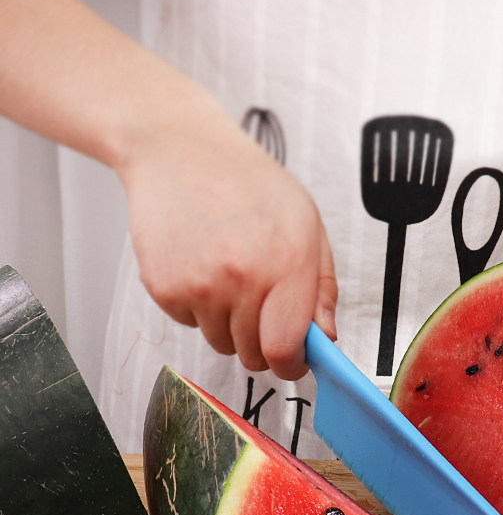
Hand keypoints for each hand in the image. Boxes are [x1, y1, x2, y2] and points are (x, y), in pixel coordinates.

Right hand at [117, 97, 336, 378]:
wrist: (179, 150)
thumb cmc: (250, 185)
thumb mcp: (307, 225)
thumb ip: (322, 287)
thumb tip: (326, 338)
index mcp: (286, 263)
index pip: (286, 349)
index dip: (292, 364)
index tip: (293, 361)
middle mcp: (241, 279)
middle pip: (254, 355)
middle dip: (264, 343)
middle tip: (260, 306)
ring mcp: (198, 285)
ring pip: (222, 343)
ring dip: (229, 324)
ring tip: (227, 273)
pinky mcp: (163, 287)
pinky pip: (190, 324)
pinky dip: (198, 307)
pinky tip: (200, 265)